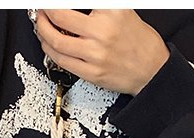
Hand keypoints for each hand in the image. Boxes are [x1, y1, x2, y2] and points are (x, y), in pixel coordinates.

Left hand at [34, 9, 169, 95]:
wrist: (152, 69)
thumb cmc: (138, 40)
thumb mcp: (122, 10)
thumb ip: (99, 5)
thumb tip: (74, 5)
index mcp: (110, 11)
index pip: (72, 2)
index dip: (53, 2)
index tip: (47, 1)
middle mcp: (102, 32)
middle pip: (59, 17)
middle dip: (44, 11)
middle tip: (41, 8)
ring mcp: (95, 55)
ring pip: (56, 42)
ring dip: (43, 31)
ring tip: (41, 25)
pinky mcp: (91, 73)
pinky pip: (62, 61)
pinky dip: (50, 51)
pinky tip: (48, 44)